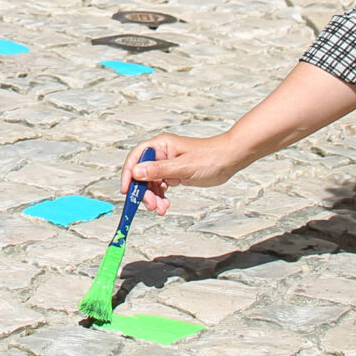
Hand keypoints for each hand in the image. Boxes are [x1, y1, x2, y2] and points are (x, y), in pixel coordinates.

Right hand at [122, 132, 251, 213]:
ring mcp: (167, 164)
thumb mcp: (183, 167)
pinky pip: (161, 187)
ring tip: (160, 209)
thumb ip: (159, 170)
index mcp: (161, 145)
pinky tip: (165, 205)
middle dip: (144, 191)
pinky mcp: (174, 173)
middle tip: (150, 206)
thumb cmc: (209, 158)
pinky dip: (161, 197)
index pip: (137, 158)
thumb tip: (136, 172)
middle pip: (142, 173)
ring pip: (151, 183)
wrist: (229, 160)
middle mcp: (161, 154)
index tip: (127, 190)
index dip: (128, 174)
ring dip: (153, 197)